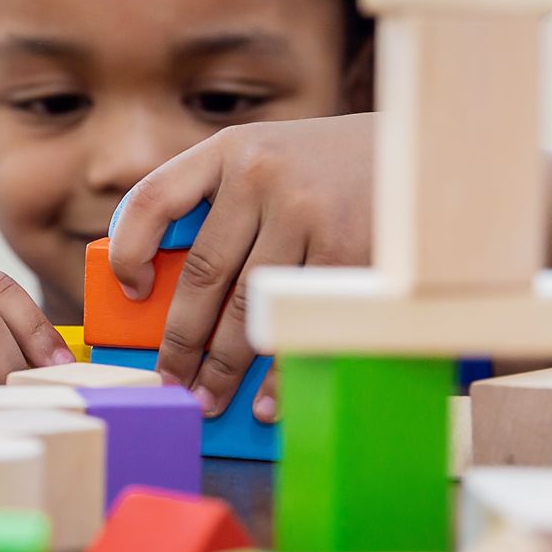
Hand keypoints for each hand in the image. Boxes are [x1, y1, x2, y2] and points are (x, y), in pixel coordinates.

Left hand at [107, 114, 373, 421]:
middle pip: (203, 275)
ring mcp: (307, 212)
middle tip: (169, 379)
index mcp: (231, 150)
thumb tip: (169, 289)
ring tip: (207, 399)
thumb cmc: (333, 167)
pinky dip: (279, 371)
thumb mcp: (272, 158)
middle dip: (180, 340)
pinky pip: (299, 322)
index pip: (155, 198)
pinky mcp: (350, 248)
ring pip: (247, 308)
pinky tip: (265, 402)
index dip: (130, 249)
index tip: (130, 290)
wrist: (421, 149)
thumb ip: (224, 203)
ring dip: (223, 367)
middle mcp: (262, 176)